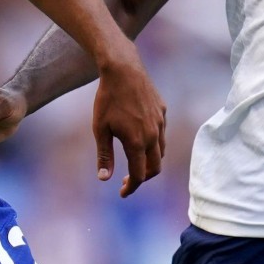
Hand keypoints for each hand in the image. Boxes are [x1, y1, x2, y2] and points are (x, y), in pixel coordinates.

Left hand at [93, 54, 165, 197]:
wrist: (123, 70)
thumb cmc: (107, 99)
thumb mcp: (100, 129)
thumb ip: (104, 155)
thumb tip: (104, 179)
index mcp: (137, 142)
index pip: (139, 175)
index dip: (131, 187)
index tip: (122, 193)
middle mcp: (153, 135)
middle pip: (155, 168)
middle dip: (143, 178)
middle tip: (128, 180)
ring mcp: (160, 123)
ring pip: (161, 151)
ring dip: (150, 162)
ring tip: (134, 161)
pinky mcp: (163, 111)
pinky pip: (162, 134)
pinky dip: (154, 144)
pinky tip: (141, 138)